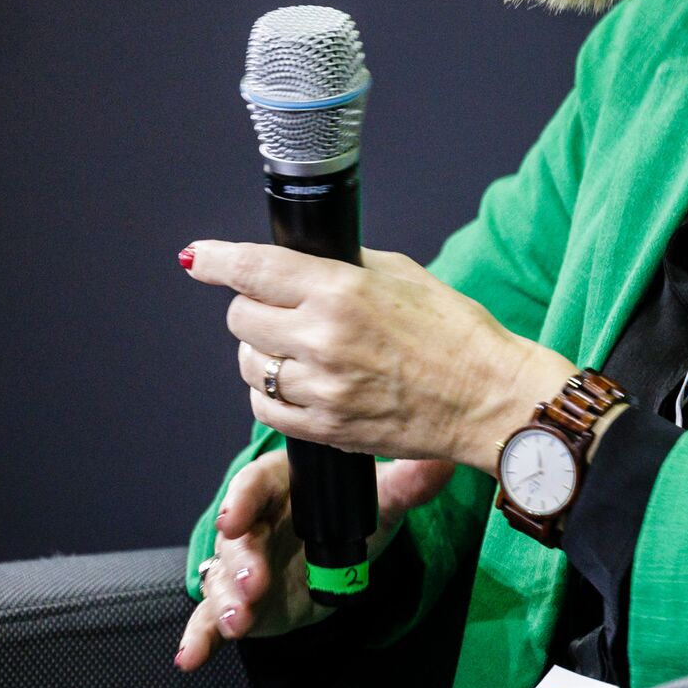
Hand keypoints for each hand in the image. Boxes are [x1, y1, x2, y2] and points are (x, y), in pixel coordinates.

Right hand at [173, 445, 454, 670]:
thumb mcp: (380, 505)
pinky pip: (211, 619)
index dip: (241, 501)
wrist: (345, 559)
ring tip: (239, 622)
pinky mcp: (238, 603)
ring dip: (225, 601)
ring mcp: (241, 566)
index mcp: (281, 486)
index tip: (235, 518)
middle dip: (239, 561)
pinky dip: (200, 638)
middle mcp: (254, 523)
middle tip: (252, 583)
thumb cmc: (352, 519)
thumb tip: (443, 464)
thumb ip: (406, 487)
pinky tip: (190, 657)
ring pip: (222, 580)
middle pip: (236, 538)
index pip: (254, 486)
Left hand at [180, 241, 579, 471]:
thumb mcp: (404, 275)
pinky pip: (265, 409)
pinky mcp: (325, 429)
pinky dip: (274, 394)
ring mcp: (321, 388)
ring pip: (250, 365)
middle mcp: (323, 338)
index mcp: (342, 291)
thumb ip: (345, 266)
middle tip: (283, 310)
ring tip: (303, 351)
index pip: (254, 269)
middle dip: (254, 309)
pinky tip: (303, 383)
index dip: (216, 260)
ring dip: (265, 354)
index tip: (197, 258)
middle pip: (241, 318)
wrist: (490, 399)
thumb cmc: (459, 334)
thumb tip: (299, 262)